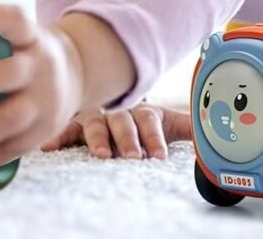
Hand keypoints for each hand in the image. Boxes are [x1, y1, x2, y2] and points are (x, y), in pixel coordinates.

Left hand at [0, 5, 84, 170]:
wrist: (78, 72)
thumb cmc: (32, 53)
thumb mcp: (23, 34)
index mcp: (32, 37)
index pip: (16, 20)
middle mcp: (42, 65)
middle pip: (8, 74)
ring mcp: (47, 98)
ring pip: (12, 117)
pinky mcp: (48, 126)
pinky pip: (20, 145)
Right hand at [41, 104, 190, 159]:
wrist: (116, 103)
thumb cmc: (143, 121)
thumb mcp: (168, 122)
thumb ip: (188, 128)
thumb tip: (213, 133)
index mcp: (142, 112)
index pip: (149, 122)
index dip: (154, 139)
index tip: (159, 156)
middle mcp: (118, 112)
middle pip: (123, 122)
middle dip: (129, 140)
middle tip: (133, 158)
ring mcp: (96, 117)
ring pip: (96, 124)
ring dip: (98, 139)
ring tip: (101, 156)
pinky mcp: (75, 124)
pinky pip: (65, 129)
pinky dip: (58, 136)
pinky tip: (49, 146)